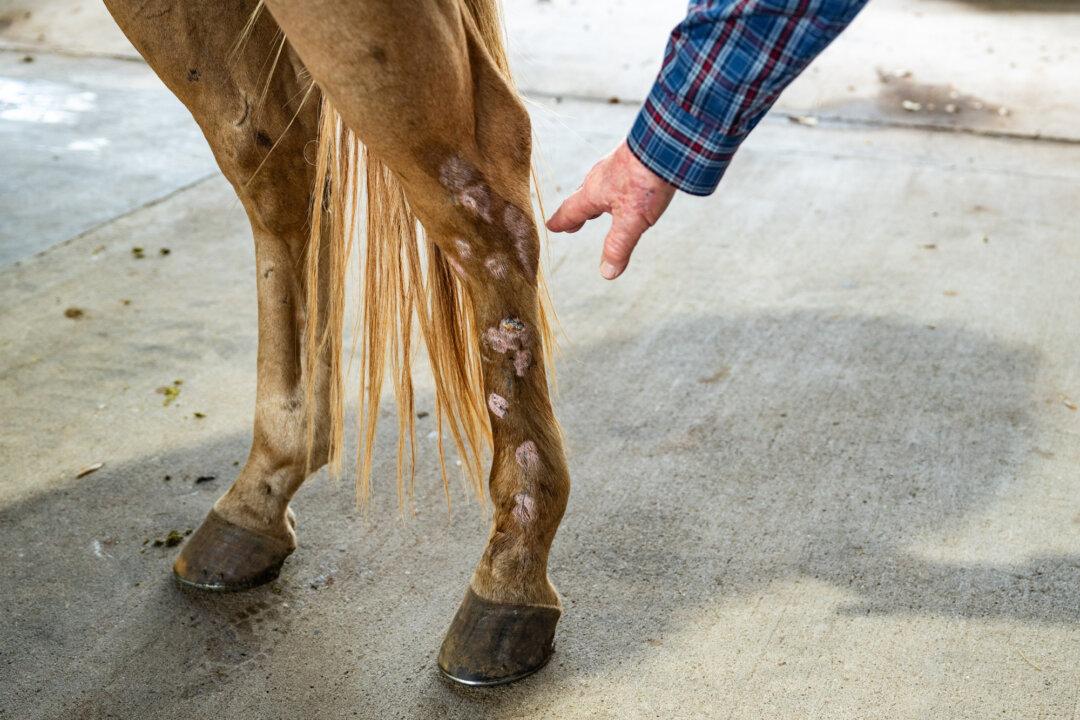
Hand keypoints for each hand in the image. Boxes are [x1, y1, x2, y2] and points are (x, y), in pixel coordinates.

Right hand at [546, 140, 675, 279]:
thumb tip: (607, 273)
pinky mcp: (633, 155)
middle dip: (577, 211)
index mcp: (594, 193)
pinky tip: (626, 182)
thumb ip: (618, 246)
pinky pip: (617, 172)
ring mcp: (617, 164)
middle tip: (573, 223)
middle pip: (583, 196)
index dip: (562, 222)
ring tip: (598, 203)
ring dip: (595, 196)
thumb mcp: (632, 221)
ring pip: (600, 183)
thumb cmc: (645, 182)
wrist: (666, 141)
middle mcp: (601, 177)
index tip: (552, 227)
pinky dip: (613, 183)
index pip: (571, 210)